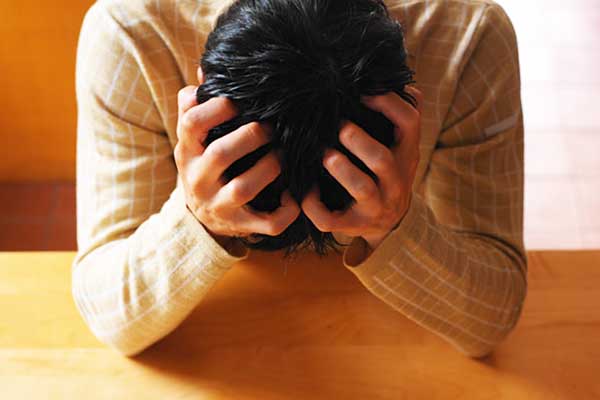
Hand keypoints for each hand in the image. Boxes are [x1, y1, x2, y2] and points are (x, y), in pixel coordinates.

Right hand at [174, 66, 300, 249]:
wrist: (202, 218)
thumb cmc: (206, 167)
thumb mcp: (194, 142)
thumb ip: (196, 110)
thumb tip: (203, 74)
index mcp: (187, 152)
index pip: (191, 124)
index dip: (215, 108)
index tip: (237, 101)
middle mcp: (198, 179)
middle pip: (220, 154)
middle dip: (251, 136)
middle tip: (270, 128)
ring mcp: (219, 205)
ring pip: (243, 187)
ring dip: (269, 167)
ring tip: (283, 155)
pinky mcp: (241, 225)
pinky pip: (267, 223)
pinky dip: (287, 211)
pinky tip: (294, 195)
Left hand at [300, 86, 423, 250]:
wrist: (387, 224)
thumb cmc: (386, 175)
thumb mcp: (400, 149)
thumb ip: (399, 120)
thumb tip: (398, 81)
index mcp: (405, 156)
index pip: (409, 124)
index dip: (389, 104)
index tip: (363, 93)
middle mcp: (394, 182)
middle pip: (382, 159)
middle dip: (359, 141)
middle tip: (339, 126)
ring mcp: (375, 206)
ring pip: (362, 189)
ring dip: (342, 170)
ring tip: (325, 155)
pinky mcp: (352, 225)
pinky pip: (330, 219)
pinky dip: (313, 205)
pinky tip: (302, 190)